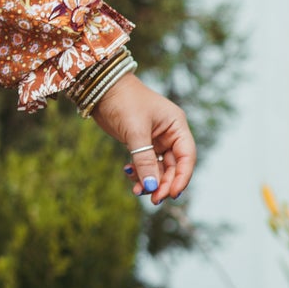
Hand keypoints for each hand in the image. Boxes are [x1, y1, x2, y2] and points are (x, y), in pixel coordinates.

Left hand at [89, 74, 194, 206]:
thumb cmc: (123, 102)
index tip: (172, 194)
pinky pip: (145, 163)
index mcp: (176, 126)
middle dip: (164, 183)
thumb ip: (145, 160)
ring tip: (139, 192)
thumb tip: (152, 187)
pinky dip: (140, 173)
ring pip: (159, 167)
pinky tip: (129, 175)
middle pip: (174, 166)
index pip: (187, 157)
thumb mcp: (135, 132)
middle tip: (153, 199)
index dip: (182, 177)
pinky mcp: (141, 142)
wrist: (102, 88)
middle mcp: (169, 133)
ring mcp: (155, 139)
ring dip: (151, 181)